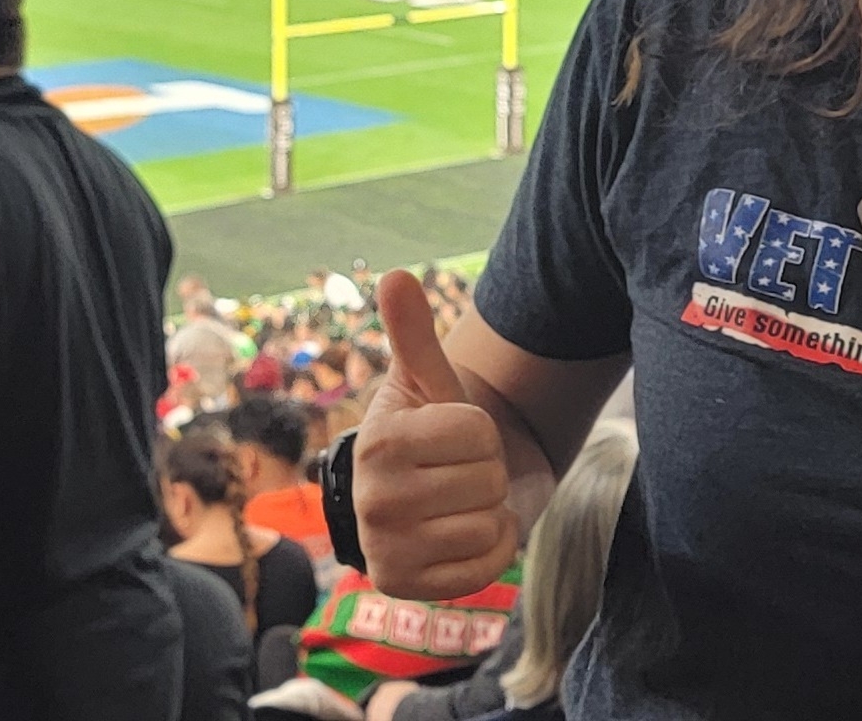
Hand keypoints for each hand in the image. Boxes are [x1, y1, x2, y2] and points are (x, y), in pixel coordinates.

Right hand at [352, 268, 515, 600]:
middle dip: (487, 472)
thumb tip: (394, 275)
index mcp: (377, 442)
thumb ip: (413, 330)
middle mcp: (371, 500)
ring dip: (489, 511)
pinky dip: (490, 549)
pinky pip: (486, 567)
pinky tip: (464, 534)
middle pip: (487, 480)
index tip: (457, 435)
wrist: (429, 493)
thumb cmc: (436, 429)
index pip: (478, 433)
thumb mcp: (429, 379)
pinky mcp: (406, 587)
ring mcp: (385, 549)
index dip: (482, 431)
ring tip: (459, 501)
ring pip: (488, 525)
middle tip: (458, 471)